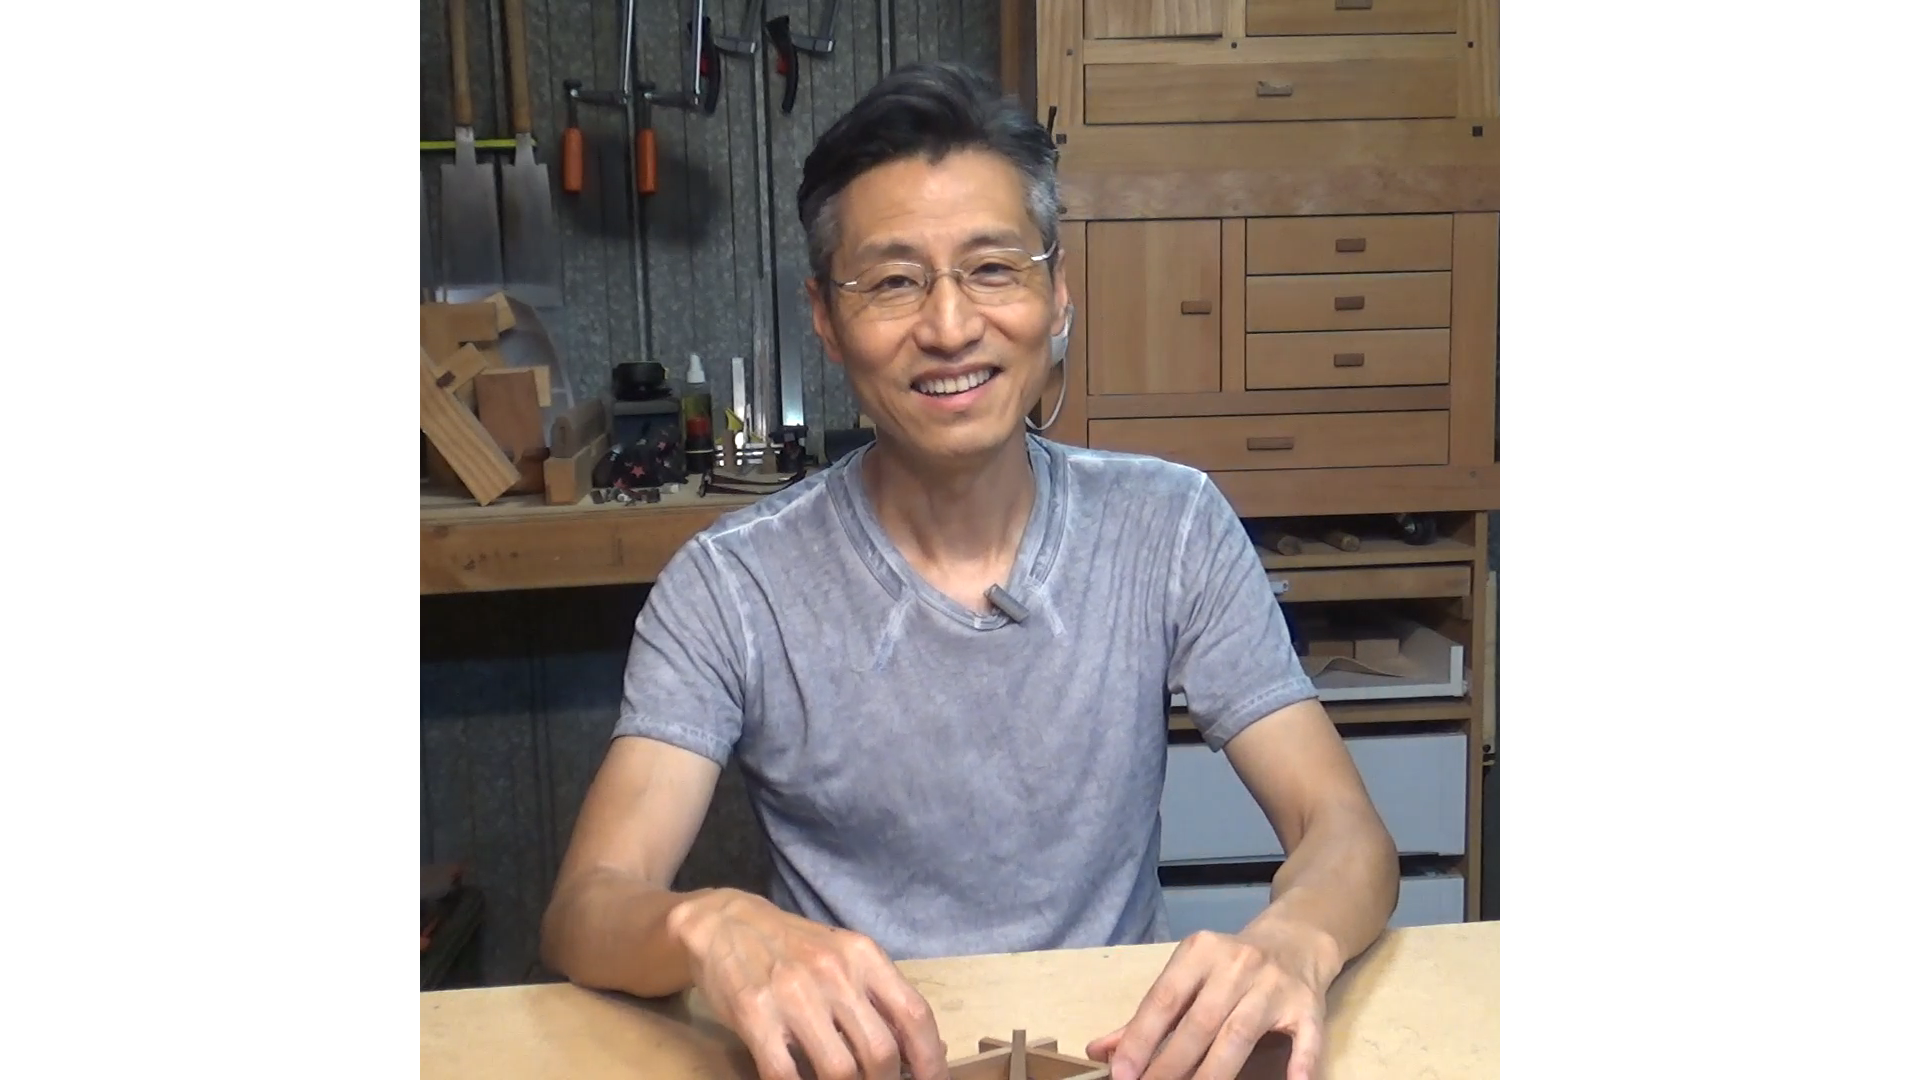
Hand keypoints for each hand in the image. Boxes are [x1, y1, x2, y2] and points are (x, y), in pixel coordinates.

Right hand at [672, 889, 950, 1079]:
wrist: (727, 924)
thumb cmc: (795, 947)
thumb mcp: (845, 956)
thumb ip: (879, 995)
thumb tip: (921, 1048)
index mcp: (864, 956)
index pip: (914, 1015)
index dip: (930, 1060)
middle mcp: (834, 972)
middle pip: (881, 1052)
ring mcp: (793, 994)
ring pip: (839, 1071)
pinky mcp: (754, 1014)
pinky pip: (785, 1073)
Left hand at [1086, 928, 1333, 1079]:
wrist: (1295, 939)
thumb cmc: (1230, 966)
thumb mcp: (1188, 976)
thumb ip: (1147, 1016)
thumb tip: (1099, 1050)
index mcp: (1200, 952)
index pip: (1164, 999)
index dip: (1140, 1039)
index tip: (1122, 1074)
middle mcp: (1237, 964)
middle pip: (1200, 1023)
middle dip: (1171, 1064)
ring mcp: (1274, 985)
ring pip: (1239, 1035)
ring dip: (1213, 1073)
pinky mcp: (1308, 1006)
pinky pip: (1305, 1039)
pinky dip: (1299, 1064)